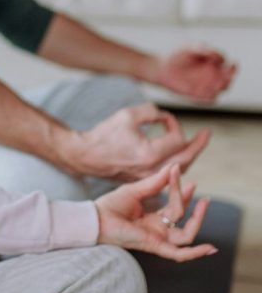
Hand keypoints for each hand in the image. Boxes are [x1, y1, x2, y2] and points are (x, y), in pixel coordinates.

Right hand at [68, 103, 210, 181]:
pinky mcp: (143, 180)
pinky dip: (176, 163)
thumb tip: (164, 117)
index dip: (174, 124)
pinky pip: (167, 174)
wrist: (85, 155)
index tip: (165, 117)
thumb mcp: (127, 115)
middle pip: (186, 160)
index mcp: (149, 154)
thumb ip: (151, 112)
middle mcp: (151, 170)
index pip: (177, 140)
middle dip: (198, 145)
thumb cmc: (103, 134)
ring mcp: (148, 178)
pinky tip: (177, 153)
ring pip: (179, 169)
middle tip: (207, 134)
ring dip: (188, 155)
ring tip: (194, 143)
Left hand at [96, 164, 216, 261]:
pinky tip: (210, 248)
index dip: (181, 191)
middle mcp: (158, 229)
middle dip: (193, 205)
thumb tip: (171, 168)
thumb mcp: (135, 190)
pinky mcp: (155, 246)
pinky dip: (195, 252)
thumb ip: (154, 183)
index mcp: (153, 217)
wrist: (95, 218)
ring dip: (197, 219)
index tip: (179, 172)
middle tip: (200, 191)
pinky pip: (179, 254)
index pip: (174, 206)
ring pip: (186, 234)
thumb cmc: (111, 205)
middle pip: (182, 218)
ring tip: (204, 203)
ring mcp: (158, 238)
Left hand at [150, 47, 236, 102]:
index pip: (230, 65)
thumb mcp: (188, 47)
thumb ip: (203, 49)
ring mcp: (207, 85)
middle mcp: (214, 74)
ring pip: (222, 89)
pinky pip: (210, 99)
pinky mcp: (199, 95)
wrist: (161, 67)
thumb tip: (217, 56)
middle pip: (229, 78)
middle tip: (224, 75)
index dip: (232, 66)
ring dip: (221, 87)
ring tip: (214, 84)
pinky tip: (204, 92)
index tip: (227, 64)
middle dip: (229, 77)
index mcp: (215, 62)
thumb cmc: (176, 55)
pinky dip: (210, 97)